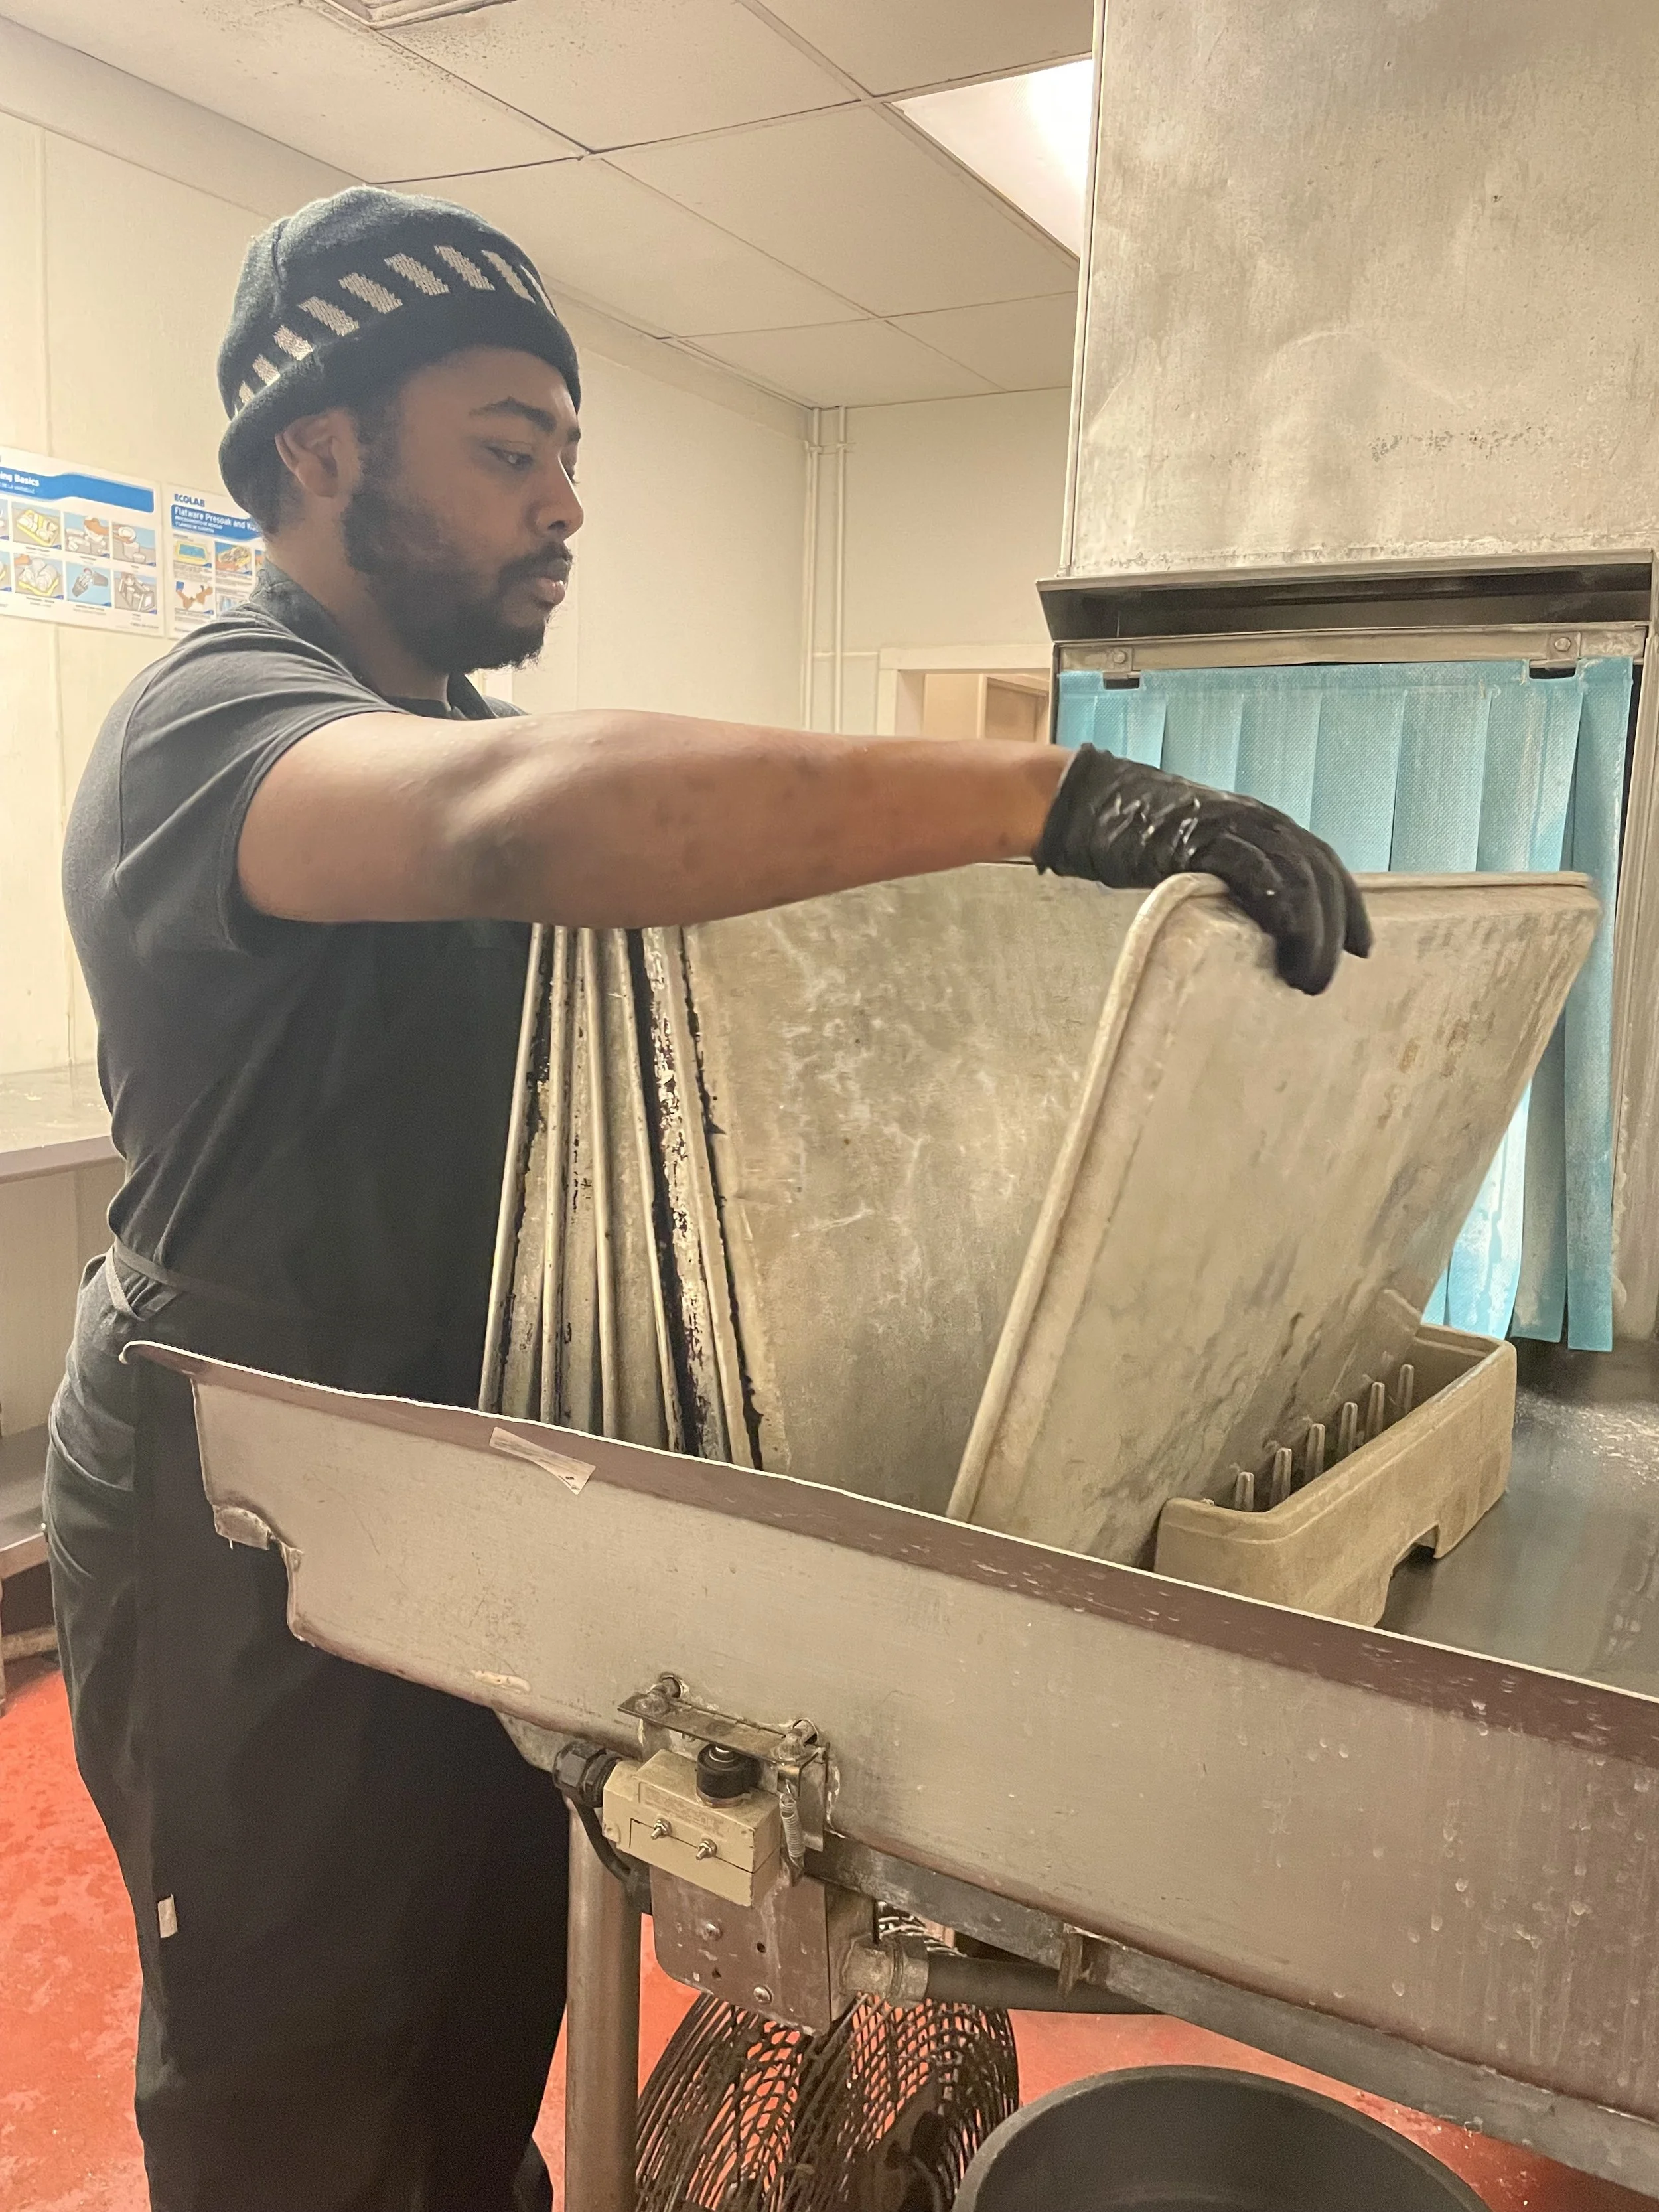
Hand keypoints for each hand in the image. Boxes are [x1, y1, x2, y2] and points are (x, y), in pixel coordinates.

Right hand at [1034, 746, 1371, 994]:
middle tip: (1323, 981)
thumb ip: (1236, 881)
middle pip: (1318, 876)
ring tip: (1302, 978)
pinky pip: (1252, 869)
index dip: (1350, 909)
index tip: (1363, 951)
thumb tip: (1259, 933)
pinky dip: (1275, 903)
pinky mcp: (1200, 837)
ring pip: (1296, 876)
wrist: (1094, 804)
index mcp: (1267, 824)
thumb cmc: (1143, 840)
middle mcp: (1260, 820)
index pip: (1325, 866)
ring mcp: (1231, 825)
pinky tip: (1280, 936)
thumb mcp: (1204, 858)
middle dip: (1332, 932)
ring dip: (1309, 931)